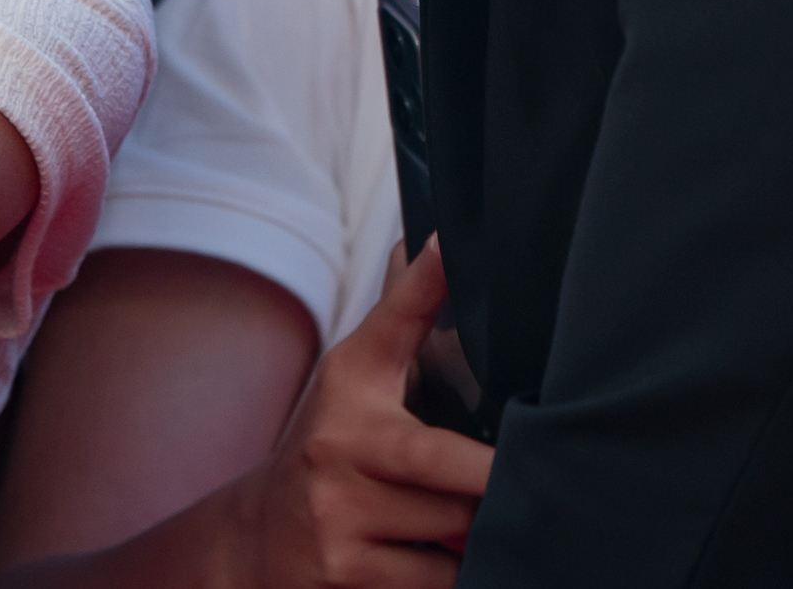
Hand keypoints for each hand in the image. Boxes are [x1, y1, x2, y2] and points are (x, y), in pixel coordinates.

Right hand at [229, 241, 494, 588]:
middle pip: (451, 465)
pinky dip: (455, 574)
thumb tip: (442, 238)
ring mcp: (338, 520)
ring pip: (453, 531)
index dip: (423, 285)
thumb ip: (405, 314)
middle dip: (496, 478)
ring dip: (480, 532)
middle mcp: (338, 450)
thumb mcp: (357, 375)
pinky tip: (454, 559)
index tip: (449, 245)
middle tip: (537, 473)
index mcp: (350, 388)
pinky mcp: (345, 578)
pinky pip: (436, 581)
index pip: (394, 326)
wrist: (256, 537)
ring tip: (491, 519)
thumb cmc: (329, 447)